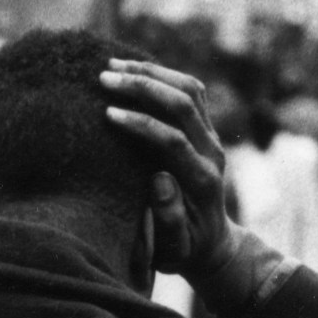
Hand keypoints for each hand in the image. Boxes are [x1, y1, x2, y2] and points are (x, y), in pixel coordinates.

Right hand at [100, 60, 237, 280]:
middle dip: (143, 87)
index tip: (109, 114)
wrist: (211, 244)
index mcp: (203, 181)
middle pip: (184, 104)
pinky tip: (134, 71)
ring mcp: (212, 138)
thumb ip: (170, 221)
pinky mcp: (207, 130)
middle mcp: (212, 153)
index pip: (174, 140)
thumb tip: (160, 179)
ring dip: (152, 73)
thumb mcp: (174, 250)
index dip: (142, 124)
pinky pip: (191, 92)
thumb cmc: (183, 250)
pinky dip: (163, 76)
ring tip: (113, 66)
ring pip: (190, 90)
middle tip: (104, 78)